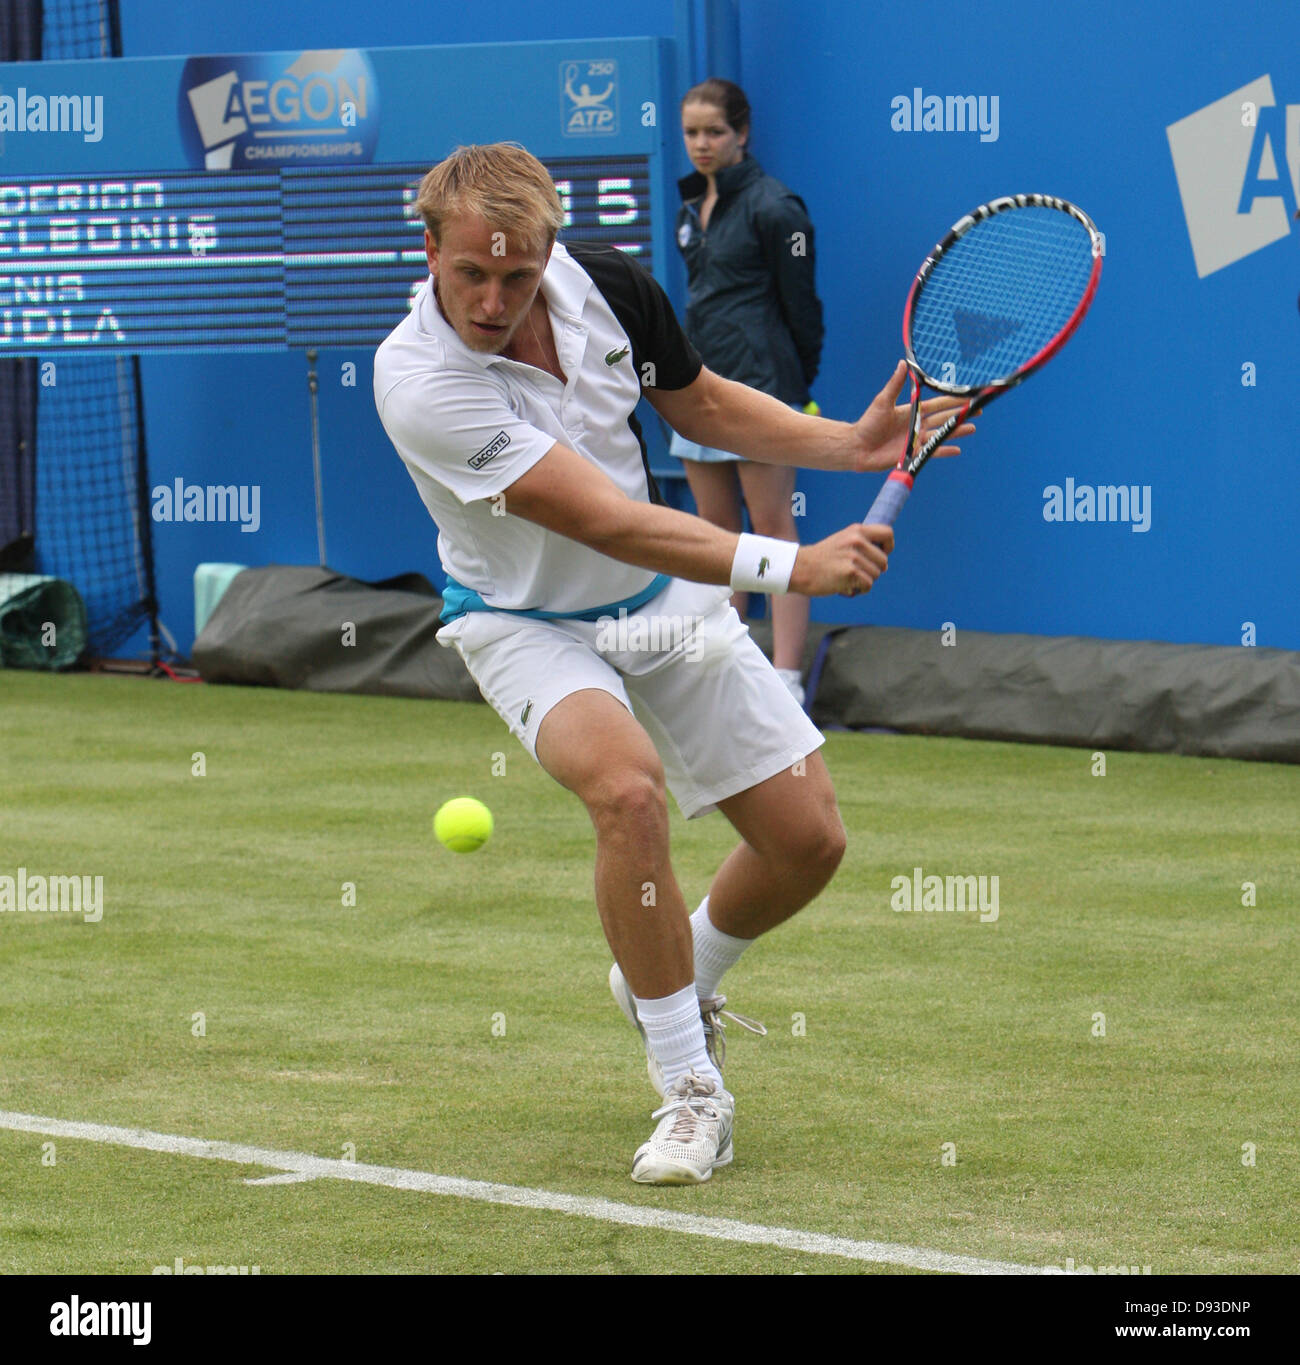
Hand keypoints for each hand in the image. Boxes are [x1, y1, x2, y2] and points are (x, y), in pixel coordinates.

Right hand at [790, 523, 893, 597]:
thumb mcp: (842, 541)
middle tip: (856, 572)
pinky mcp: (850, 572)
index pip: (887, 533)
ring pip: (876, 575)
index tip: (881, 555)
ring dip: (864, 581)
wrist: (800, 568)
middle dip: (874, 570)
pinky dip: (859, 590)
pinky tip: (845, 586)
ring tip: (847, 579)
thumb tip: (885, 559)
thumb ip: (862, 544)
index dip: (888, 547)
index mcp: (856, 530)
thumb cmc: (822, 559)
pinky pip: (868, 585)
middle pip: (883, 561)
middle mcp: (856, 540)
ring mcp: (853, 556)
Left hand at [851, 360, 975, 472]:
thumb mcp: (883, 401)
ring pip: (941, 434)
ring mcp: (916, 440)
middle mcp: (917, 425)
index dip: (952, 399)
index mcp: (912, 410)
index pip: (937, 404)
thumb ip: (895, 384)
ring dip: (956, 431)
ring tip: (972, 428)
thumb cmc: (868, 423)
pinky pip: (932, 452)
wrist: (857, 447)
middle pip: (944, 418)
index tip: (968, 395)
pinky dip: (944, 450)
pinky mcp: (912, 454)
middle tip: (979, 410)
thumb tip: (903, 363)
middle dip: (961, 414)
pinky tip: (957, 449)